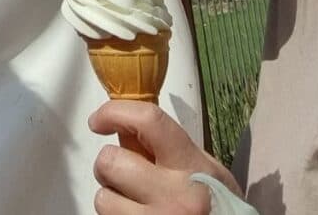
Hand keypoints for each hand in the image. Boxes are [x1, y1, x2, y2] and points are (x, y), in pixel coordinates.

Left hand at [89, 101, 241, 213]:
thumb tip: (124, 128)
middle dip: (109, 165)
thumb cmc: (219, 205)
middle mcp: (174, 196)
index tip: (99, 120)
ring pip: (104, 199)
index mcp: (191, 166)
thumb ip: (168, 146)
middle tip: (121, 173)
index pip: (148, 121)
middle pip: (112, 161)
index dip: (115, 112)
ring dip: (112, 198)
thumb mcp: (205, 168)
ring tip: (133, 202)